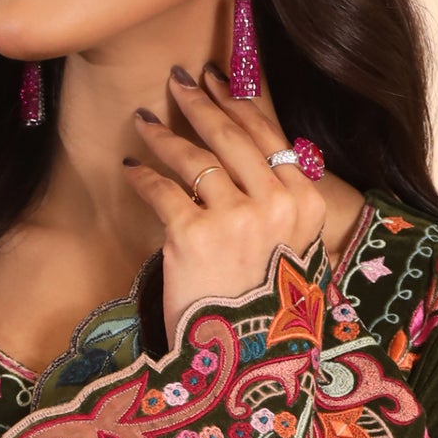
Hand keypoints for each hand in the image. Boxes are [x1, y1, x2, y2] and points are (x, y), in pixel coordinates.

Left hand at [124, 61, 327, 340]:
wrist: (243, 358)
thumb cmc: (264, 305)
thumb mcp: (291, 249)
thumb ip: (281, 203)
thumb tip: (255, 153)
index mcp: (307, 204)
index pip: (269, 136)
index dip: (239, 102)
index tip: (217, 79)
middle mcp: (278, 204)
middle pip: (232, 137)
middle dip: (201, 102)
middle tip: (178, 79)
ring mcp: (238, 218)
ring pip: (196, 158)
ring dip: (165, 134)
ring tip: (145, 120)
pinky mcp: (195, 235)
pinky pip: (164, 191)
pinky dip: (144, 176)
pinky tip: (131, 167)